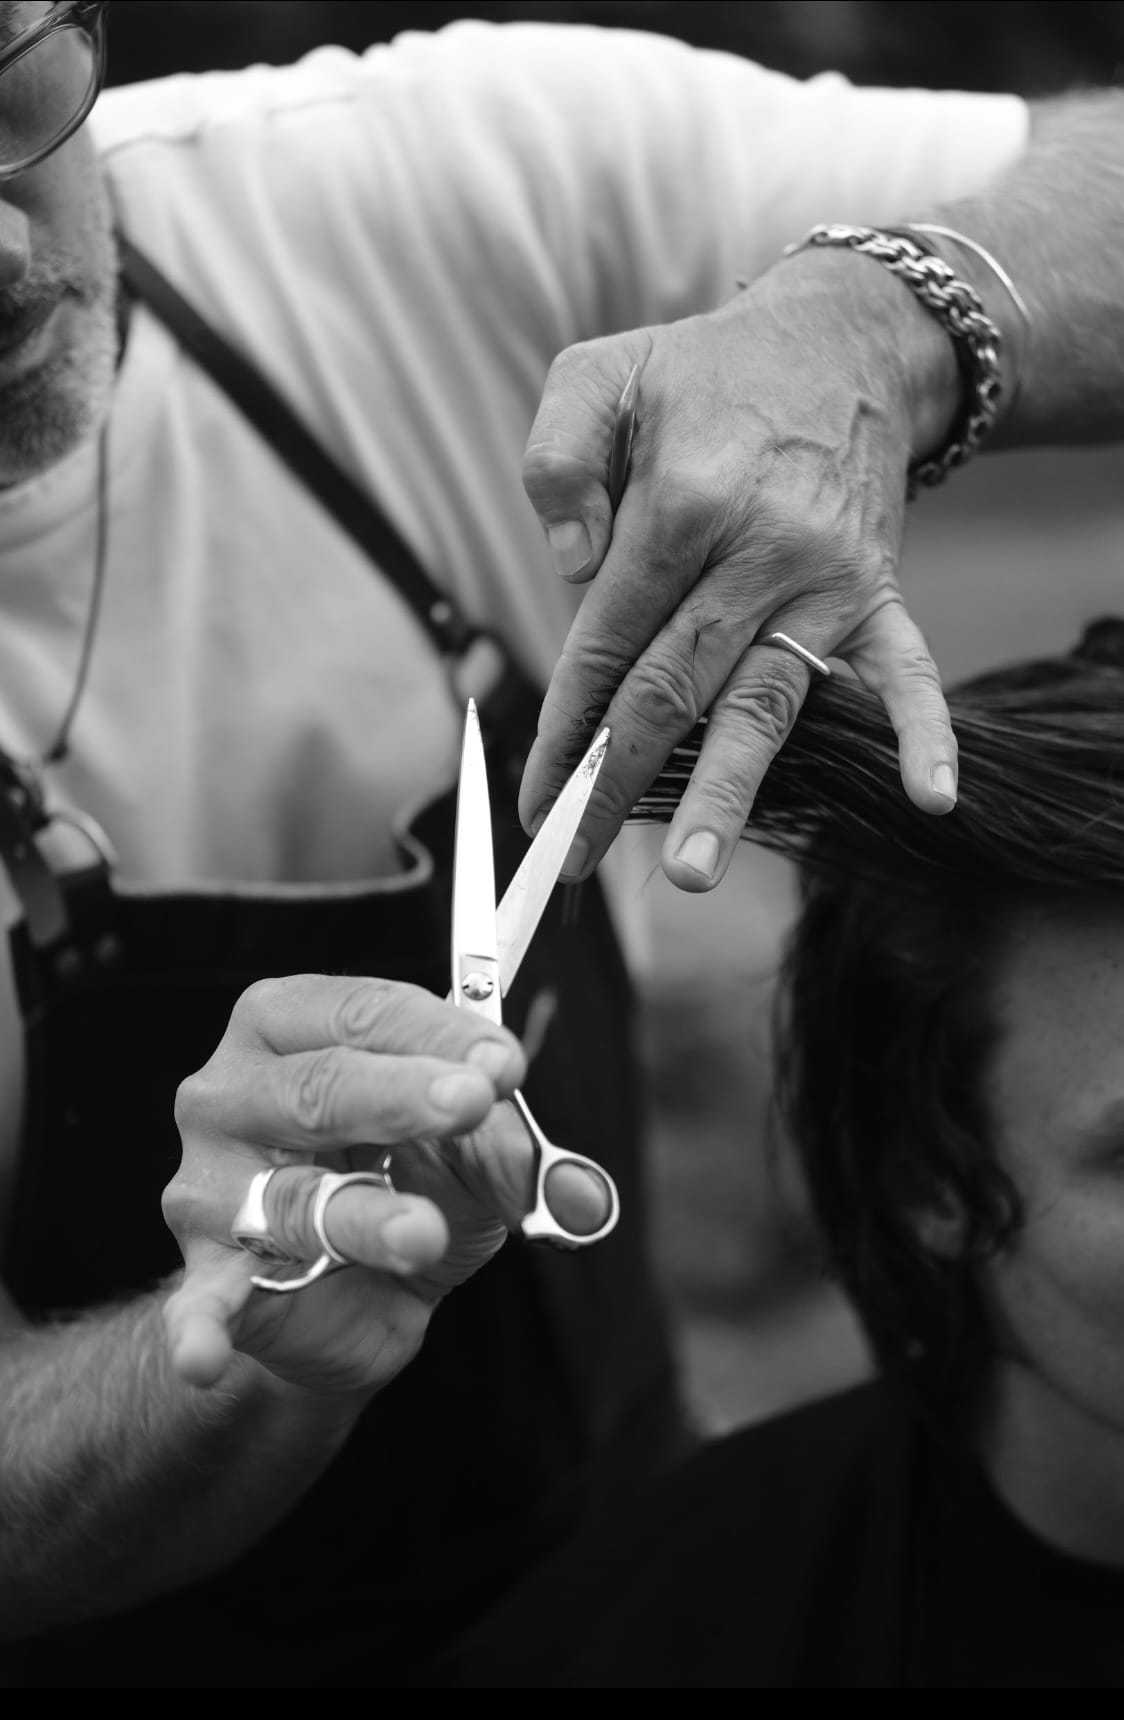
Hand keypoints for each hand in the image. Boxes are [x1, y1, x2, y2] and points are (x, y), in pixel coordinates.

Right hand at [161, 974, 606, 1395]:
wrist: (350, 1301)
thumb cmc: (399, 1187)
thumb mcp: (467, 1159)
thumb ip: (508, 1157)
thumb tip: (579, 1196)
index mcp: (288, 1027)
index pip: (363, 1013)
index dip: (439, 1033)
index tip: (505, 1064)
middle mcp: (231, 1092)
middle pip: (319, 1087)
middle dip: (402, 1093)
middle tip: (472, 1102)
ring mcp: (211, 1186)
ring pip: (293, 1196)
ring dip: (362, 1217)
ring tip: (422, 1231)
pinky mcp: (207, 1275)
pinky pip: (206, 1301)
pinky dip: (202, 1327)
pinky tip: (203, 1357)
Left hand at [519, 247, 962, 890]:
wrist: (845, 343)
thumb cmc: (706, 371)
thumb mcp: (602, 372)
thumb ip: (558, 461)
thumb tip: (569, 573)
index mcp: (685, 501)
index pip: (610, 639)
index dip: (567, 722)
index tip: (536, 793)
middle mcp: (761, 550)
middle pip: (677, 688)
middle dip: (617, 780)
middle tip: (573, 858)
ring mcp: (827, 580)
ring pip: (767, 701)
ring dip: (727, 790)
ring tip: (692, 873)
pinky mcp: (878, 593)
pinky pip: (906, 670)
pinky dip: (924, 733)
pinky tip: (932, 798)